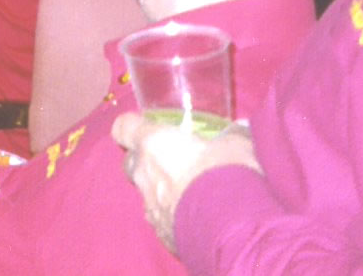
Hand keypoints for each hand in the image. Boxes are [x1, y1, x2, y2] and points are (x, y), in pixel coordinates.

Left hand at [112, 113, 260, 250]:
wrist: (234, 231)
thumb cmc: (229, 175)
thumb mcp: (238, 145)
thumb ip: (231, 136)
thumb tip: (238, 131)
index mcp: (152, 144)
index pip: (123, 128)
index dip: (133, 127)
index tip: (146, 127)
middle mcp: (143, 174)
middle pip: (131, 162)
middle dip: (147, 161)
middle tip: (175, 161)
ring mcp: (150, 207)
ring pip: (146, 194)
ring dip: (163, 191)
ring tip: (194, 194)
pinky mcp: (162, 235)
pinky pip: (162, 220)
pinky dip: (175, 217)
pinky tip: (199, 219)